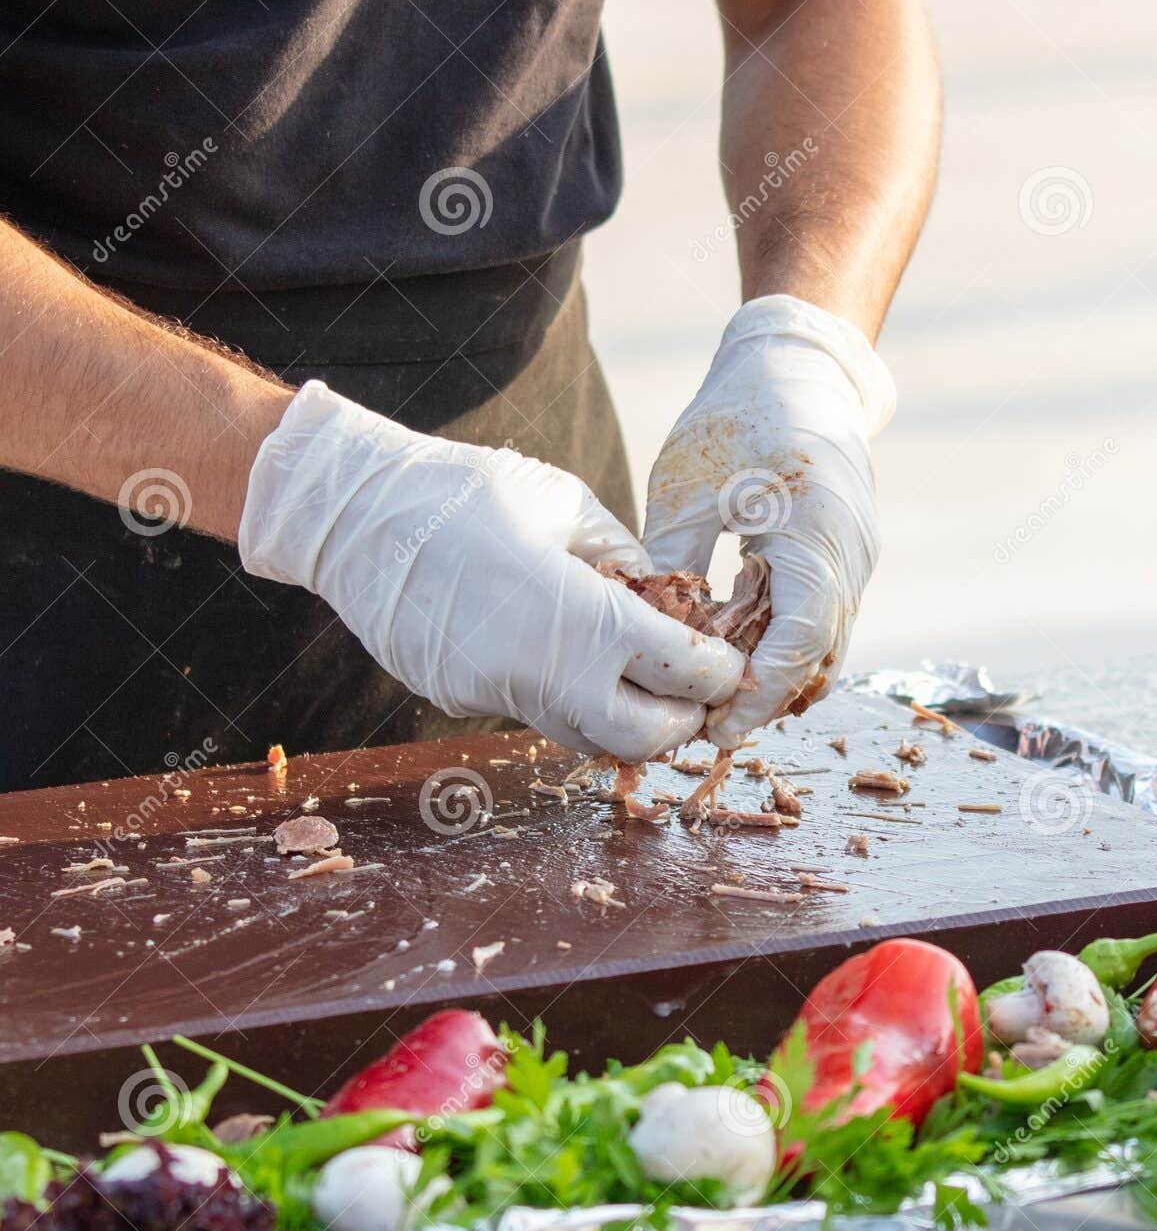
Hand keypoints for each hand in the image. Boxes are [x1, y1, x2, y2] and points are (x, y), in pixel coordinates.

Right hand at [239, 382, 745, 759]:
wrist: (353, 515)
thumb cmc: (467, 491)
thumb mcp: (567, 505)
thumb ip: (626, 562)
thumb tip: (666, 601)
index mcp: (583, 616)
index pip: (682, 672)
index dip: (718, 674)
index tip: (728, 665)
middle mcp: (542, 673)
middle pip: (641, 738)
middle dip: (678, 721)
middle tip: (692, 693)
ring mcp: (495, 695)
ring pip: (584, 737)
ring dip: (622, 721)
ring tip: (639, 684)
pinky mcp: (460, 699)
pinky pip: (533, 713)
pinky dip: (566, 700)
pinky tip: (567, 662)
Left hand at [642, 296, 893, 750]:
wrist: (798, 366)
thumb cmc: (737, 417)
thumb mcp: (687, 488)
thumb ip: (673, 562)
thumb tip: (650, 636)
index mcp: (815, 535)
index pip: (799, 645)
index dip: (758, 695)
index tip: (715, 728)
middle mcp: (851, 554)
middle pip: (820, 658)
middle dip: (767, 698)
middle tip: (709, 726)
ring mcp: (858, 556)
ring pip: (827, 644)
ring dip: (779, 676)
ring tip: (719, 699)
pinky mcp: (849, 555)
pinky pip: (825, 618)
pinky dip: (787, 644)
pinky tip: (738, 655)